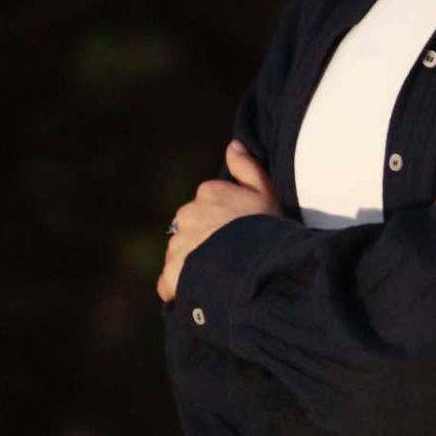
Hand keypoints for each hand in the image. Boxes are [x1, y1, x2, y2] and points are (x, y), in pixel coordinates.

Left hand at [156, 140, 283, 302]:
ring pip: (180, 253)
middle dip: (203, 241)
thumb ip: (247, 166)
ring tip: (219, 276)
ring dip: (193, 263)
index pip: (206, 205)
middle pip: (190, 228)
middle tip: (228, 256)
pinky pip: (169, 282)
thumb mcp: (265, 192)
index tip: (237, 233)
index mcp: (208, 192)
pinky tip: (202, 289)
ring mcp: (177, 244)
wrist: (258, 267)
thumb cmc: (266, 229)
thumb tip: (232, 145)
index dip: (222, 221)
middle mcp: (186, 214)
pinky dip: (180, 287)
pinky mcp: (170, 273)